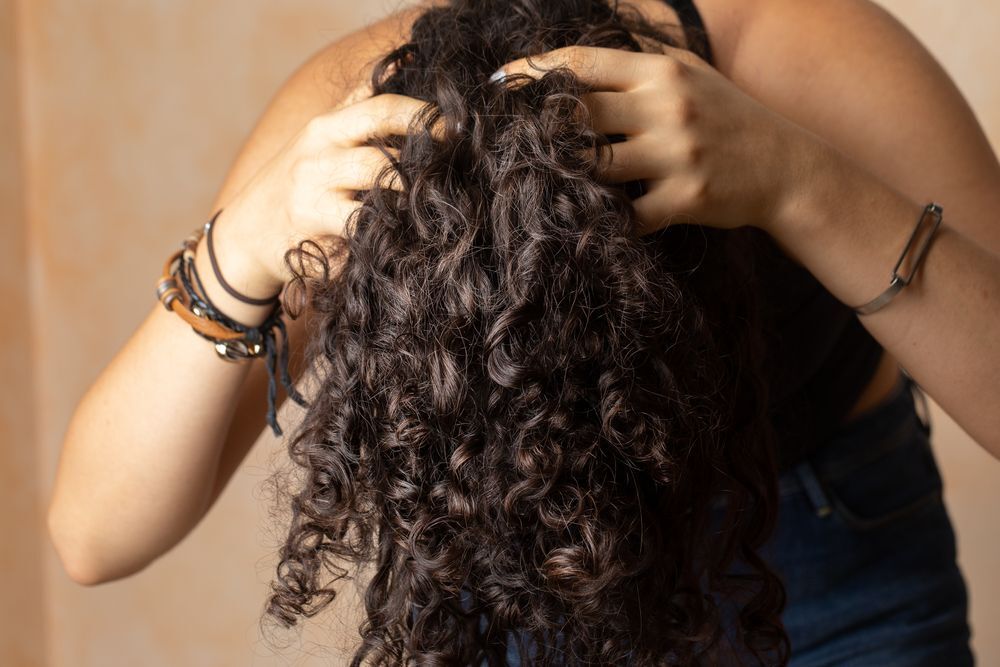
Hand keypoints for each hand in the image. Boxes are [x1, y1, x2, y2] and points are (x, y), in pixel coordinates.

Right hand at [215, 92, 438, 293]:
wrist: (246, 235)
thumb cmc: (297, 185)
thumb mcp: (322, 142)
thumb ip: (357, 112)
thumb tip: (403, 70)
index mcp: (328, 126)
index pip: (383, 107)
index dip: (424, 116)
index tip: (457, 128)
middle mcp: (319, 150)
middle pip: (384, 144)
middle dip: (425, 156)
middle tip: (457, 168)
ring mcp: (314, 186)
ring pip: (379, 182)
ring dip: (412, 195)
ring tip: (435, 202)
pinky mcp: (313, 222)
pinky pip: (363, 223)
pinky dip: (389, 228)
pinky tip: (405, 234)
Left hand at [492, 45, 818, 234]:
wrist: (787, 167)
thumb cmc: (729, 117)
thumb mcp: (691, 72)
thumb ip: (640, 60)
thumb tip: (583, 50)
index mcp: (661, 72)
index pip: (581, 64)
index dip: (532, 73)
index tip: (499, 84)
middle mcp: (666, 107)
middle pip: (578, 115)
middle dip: (540, 130)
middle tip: (511, 143)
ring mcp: (677, 154)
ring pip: (594, 167)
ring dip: (567, 177)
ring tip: (546, 184)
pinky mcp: (686, 199)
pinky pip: (628, 215)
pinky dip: (606, 220)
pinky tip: (594, 221)